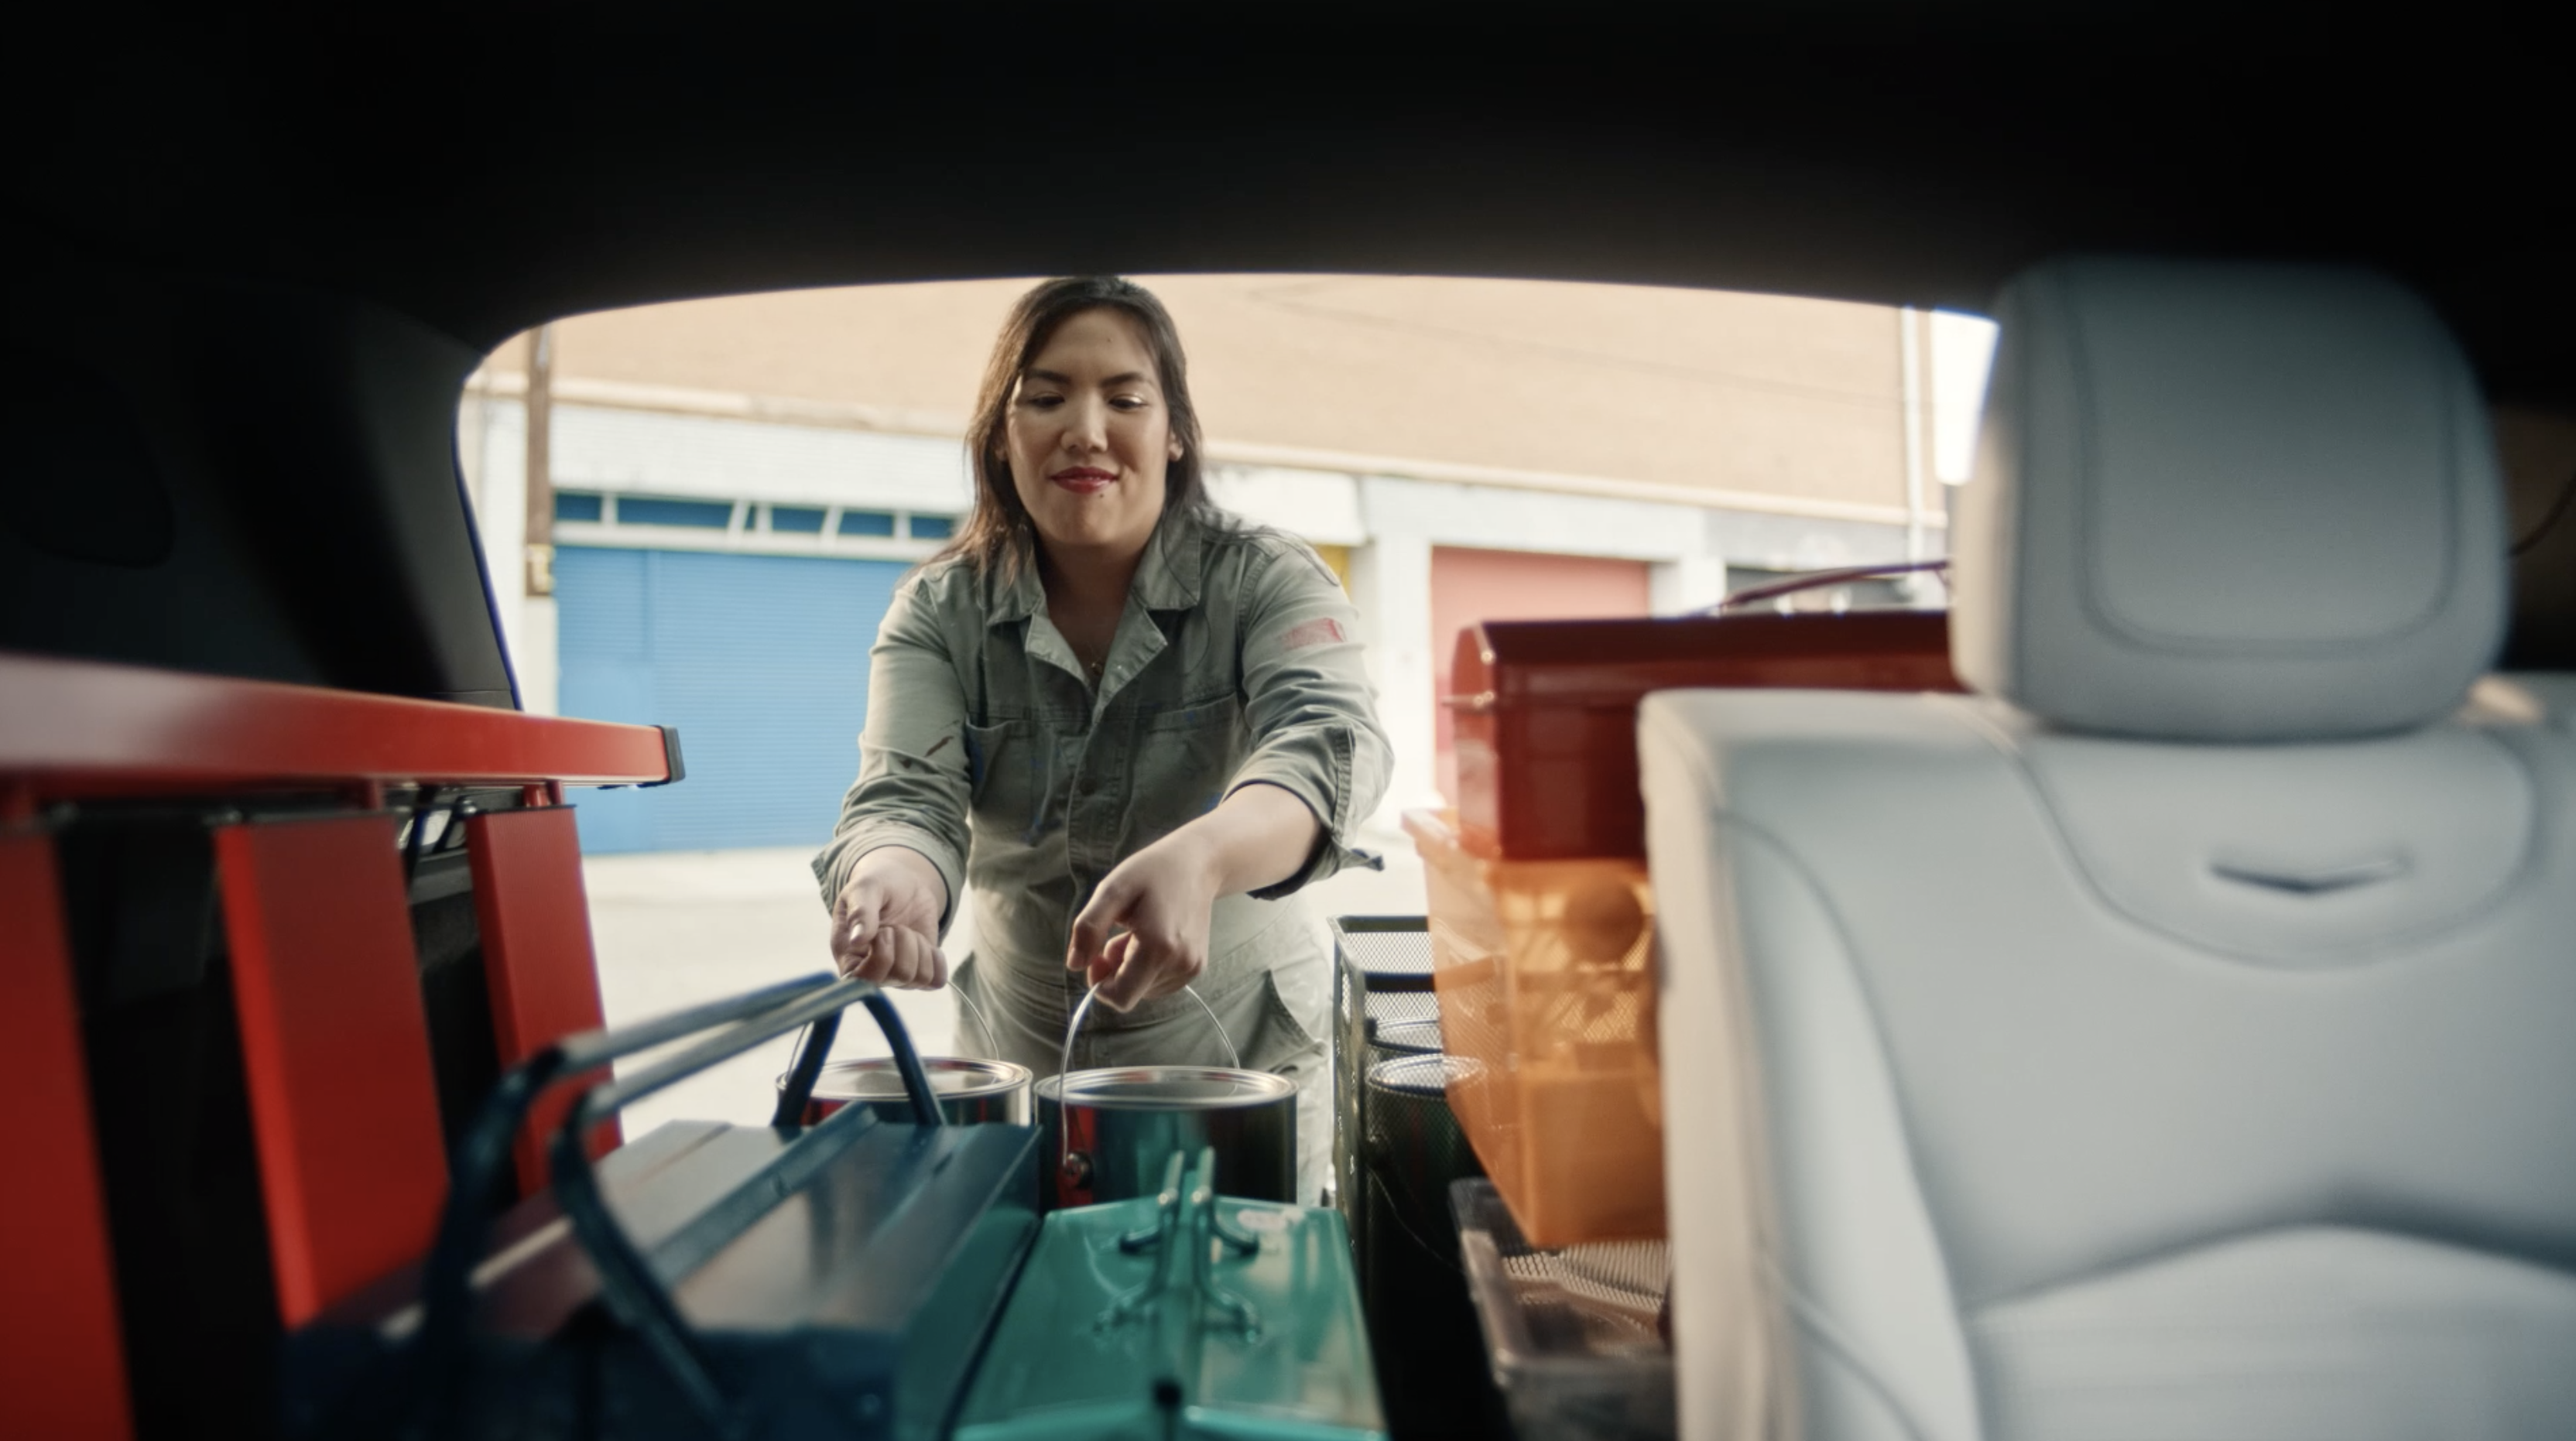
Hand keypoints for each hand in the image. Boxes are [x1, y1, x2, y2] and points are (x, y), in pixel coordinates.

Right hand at [832, 847, 949, 988]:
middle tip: (896, 925)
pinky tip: (924, 942)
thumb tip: (857, 939)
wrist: (902, 884)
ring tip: (907, 931)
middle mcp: (871, 972)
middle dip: (906, 941)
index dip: (882, 956)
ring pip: (921, 977)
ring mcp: (896, 976)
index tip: (884, 930)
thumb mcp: (865, 888)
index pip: (864, 980)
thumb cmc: (877, 885)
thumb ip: (860, 910)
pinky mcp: (918, 973)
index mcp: (848, 957)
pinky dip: (937, 959)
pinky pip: (936, 980)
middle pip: (901, 975)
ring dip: (920, 946)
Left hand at [1066, 835, 1220, 1011]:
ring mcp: (1191, 969)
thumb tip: (1075, 965)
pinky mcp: (1196, 968)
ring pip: (1144, 990)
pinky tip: (1154, 938)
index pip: (1121, 998)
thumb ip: (1089, 928)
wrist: (1197, 865)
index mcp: (1158, 947)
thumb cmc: (1152, 872)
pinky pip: (1159, 983)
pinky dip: (1148, 967)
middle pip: (1131, 994)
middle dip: (1116, 971)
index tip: (1098, 955)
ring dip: (1132, 968)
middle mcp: (1179, 964)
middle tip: (1120, 935)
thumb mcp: (1112, 890)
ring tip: (1139, 933)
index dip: (1100, 984)